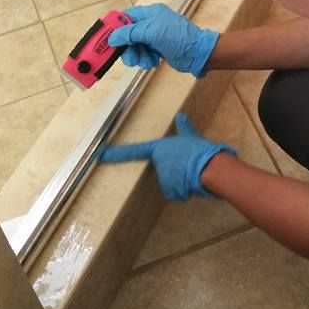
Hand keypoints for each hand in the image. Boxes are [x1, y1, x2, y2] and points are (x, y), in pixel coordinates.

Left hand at [99, 113, 235, 200]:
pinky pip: (179, 193)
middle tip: (189, 165)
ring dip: (182, 181)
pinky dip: (186, 190)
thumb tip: (181, 116)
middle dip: (176, 170)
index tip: (101, 155)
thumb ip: (184, 127)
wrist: (207, 166)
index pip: (134, 151)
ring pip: (173, 183)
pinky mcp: (170, 191)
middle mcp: (157, 164)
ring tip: (194, 173)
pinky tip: (194, 183)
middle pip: (164, 170)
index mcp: (158, 149)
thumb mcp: (190, 135)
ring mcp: (162, 178)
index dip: (116, 154)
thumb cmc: (198, 149)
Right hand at [107, 4, 218, 77]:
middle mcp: (151, 23)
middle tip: (130, 57)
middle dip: (128, 47)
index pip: (126, 17)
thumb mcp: (152, 32)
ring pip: (135, 47)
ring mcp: (154, 37)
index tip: (107, 39)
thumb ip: (130, 33)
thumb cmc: (178, 39)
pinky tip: (153, 62)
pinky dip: (145, 59)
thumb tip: (112, 37)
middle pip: (128, 35)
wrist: (198, 54)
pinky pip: (143, 54)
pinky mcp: (158, 49)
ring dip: (137, 56)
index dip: (115, 27)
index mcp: (150, 14)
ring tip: (146, 60)